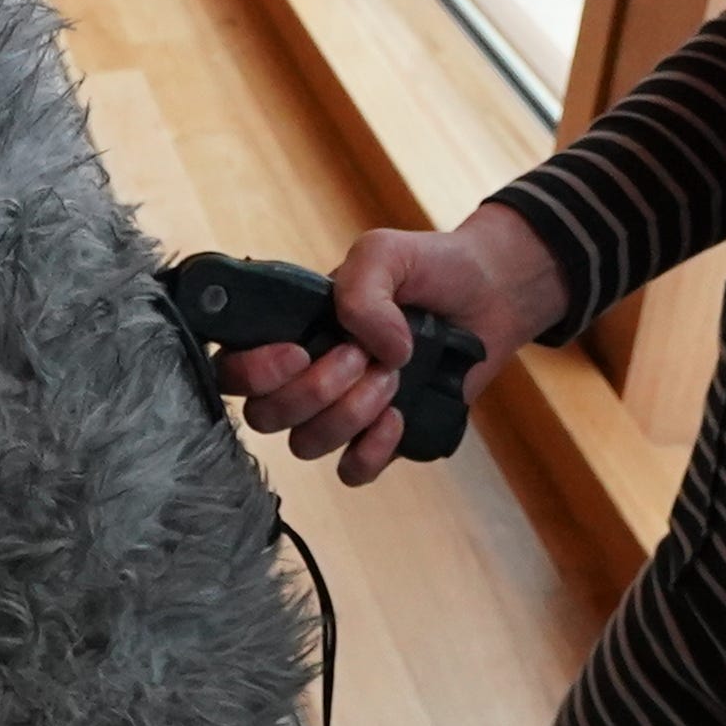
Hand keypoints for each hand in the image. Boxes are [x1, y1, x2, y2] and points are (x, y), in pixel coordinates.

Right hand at [221, 207, 565, 484]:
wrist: (492, 293)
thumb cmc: (431, 267)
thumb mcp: (386, 253)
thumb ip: (362, 288)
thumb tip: (370, 349)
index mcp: (292, 327)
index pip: (233, 368)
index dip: (254, 372)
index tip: (300, 350)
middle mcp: (308, 372)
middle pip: (265, 415)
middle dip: (315, 390)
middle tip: (361, 355)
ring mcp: (343, 408)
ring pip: (306, 444)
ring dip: (349, 414)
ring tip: (391, 376)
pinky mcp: (381, 437)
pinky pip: (350, 472)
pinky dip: (371, 452)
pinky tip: (398, 417)